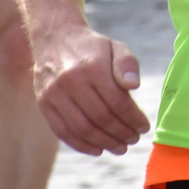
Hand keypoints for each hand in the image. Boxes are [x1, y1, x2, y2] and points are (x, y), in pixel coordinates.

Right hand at [31, 23, 151, 155]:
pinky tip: (98, 149)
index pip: (117, 101)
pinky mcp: (43, 104)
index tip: (144, 127)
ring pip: (82, 128)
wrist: (55, 39)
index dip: (133, 118)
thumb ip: (127, 65)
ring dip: (104, 143)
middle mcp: (71, 81)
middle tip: (134, 140)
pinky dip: (81, 145)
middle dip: (121, 133)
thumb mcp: (115, 47)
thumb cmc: (92, 48)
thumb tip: (134, 86)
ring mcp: (54, 94)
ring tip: (120, 147)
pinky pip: (62, 132)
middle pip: (101, 117)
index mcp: (92, 66)